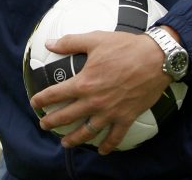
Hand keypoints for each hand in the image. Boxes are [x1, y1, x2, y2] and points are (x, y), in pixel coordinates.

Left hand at [28, 31, 170, 154]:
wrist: (156, 59)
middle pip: (67, 116)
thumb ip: (70, 42)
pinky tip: (102, 150)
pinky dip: (108, 145)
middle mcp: (94, 101)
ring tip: (65, 143)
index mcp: (84, 83)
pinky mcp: (127, 117)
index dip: (42, 100)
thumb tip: (49, 43)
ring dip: (75, 139)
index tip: (34, 103)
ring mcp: (111, 112)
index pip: (55, 94)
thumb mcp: (94, 40)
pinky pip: (116, 136)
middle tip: (43, 125)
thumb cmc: (125, 47)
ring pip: (88, 131)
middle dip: (52, 122)